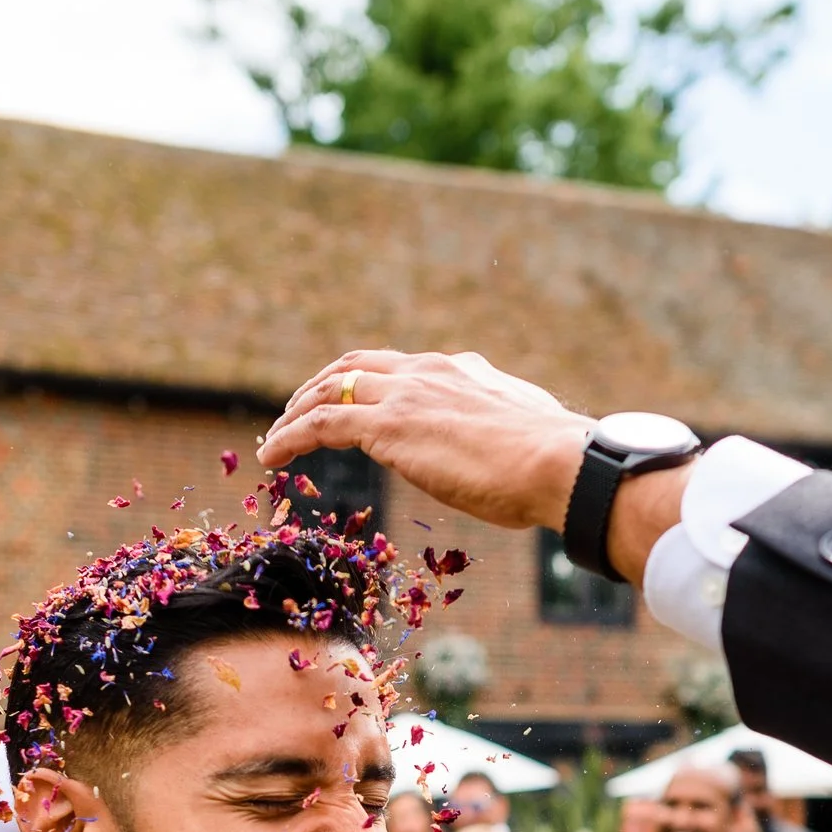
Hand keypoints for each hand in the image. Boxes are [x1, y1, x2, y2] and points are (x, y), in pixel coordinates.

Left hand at [260, 351, 592, 533]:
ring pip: (328, 391)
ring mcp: (406, 395)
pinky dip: (289, 437)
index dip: (364, 384)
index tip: (348, 406)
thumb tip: (496, 450)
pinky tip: (272, 458)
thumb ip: (496, 432)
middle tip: (295, 414)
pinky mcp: (389, 426)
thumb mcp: (522, 437)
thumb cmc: (553, 465)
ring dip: (294, 413)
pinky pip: (320, 424)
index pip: (398, 367)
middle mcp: (428, 371)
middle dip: (318, 387)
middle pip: (354, 367)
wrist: (560, 465)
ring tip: (274, 439)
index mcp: (461, 370)